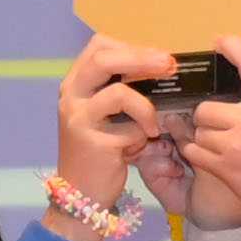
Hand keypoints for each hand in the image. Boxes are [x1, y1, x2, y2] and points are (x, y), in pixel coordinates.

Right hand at [50, 35, 175, 225]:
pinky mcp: (91, 141)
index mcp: (75, 83)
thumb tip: (161, 67)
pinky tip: (143, 146)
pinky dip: (142, 134)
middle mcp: (71, 95)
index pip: (99, 46)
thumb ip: (121, 90)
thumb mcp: (105, 115)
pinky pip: (129, 128)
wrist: (81, 194)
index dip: (131, 47)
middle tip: (169, 65)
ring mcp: (78, 118)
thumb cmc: (100, 153)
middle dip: (142, 58)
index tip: (158, 57)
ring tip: (155, 126)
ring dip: (146, 107)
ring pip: (119, 92)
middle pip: (104, 58)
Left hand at [174, 37, 240, 240]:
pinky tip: (210, 155)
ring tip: (218, 143)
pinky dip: (196, 152)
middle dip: (208, 114)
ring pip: (198, 130)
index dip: (232, 46)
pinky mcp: (222, 167)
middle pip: (206, 106)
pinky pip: (193, 151)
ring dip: (203, 134)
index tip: (220, 42)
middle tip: (218, 122)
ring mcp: (233, 145)